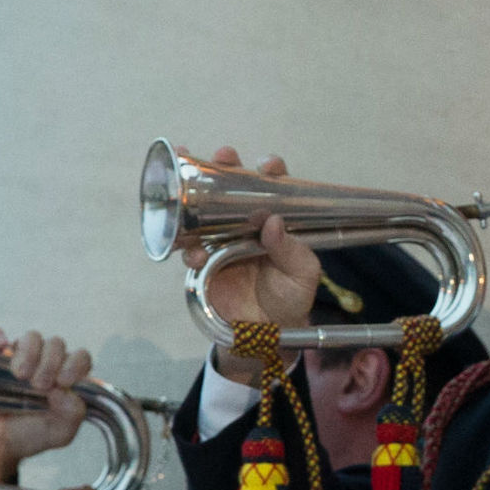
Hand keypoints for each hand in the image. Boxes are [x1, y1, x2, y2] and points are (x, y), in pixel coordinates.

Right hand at [0, 329, 91, 482]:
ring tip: (20, 376)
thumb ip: (72, 415)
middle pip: (56, 344)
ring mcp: (18, 357)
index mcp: (65, 376)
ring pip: (31, 337)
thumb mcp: (59, 433)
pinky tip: (0, 348)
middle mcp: (44, 362)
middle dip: (51, 363)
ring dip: (30, 353)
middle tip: (39, 385)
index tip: (64, 381)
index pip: (81, 357)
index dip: (76, 364)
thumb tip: (66, 391)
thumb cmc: (28, 435)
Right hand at [181, 146, 326, 379]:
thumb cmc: (290, 296)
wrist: (267, 333)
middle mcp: (245, 222)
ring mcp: (221, 239)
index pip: (273, 186)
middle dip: (224, 166)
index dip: (270, 170)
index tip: (268, 166)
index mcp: (275, 220)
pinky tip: (195, 252)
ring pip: (204, 209)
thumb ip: (291, 250)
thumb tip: (273, 222)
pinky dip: (187, 247)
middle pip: (232, 186)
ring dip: (193, 196)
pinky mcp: (203, 261)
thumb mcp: (302, 274)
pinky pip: (189, 248)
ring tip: (188, 191)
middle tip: (223, 156)